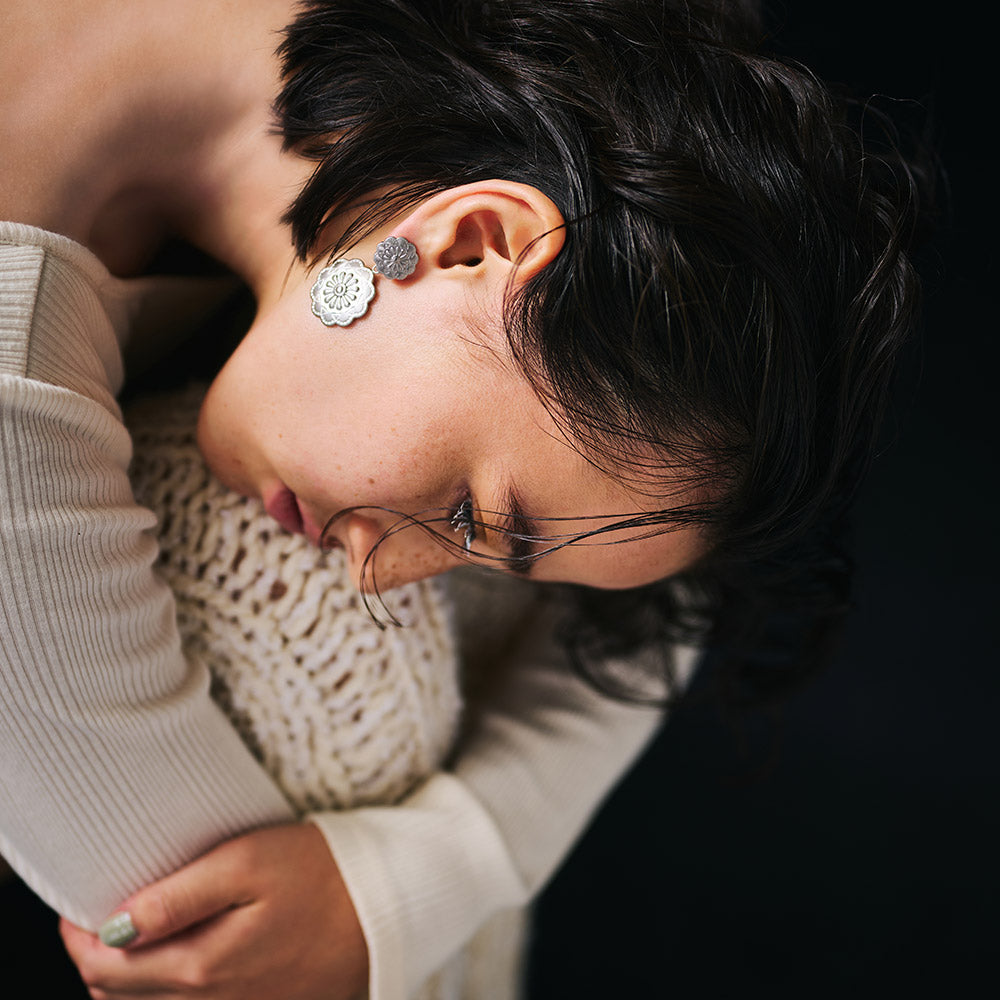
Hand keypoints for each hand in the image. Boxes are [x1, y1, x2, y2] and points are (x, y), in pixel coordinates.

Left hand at [60, 823, 367, 999]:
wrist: (384, 908)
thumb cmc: (320, 873)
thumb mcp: (249, 861)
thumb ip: (179, 894)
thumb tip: (113, 925)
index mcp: (201, 967)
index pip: (104, 968)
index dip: (77, 937)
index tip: (78, 906)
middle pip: (118, 998)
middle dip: (98, 959)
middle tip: (100, 916)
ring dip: (127, 981)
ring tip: (135, 937)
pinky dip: (164, 996)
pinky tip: (176, 962)